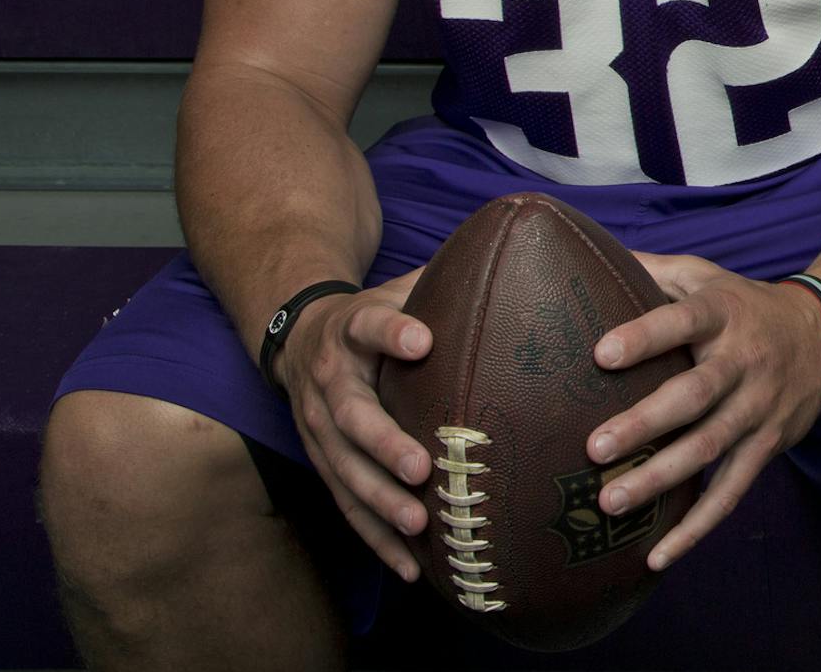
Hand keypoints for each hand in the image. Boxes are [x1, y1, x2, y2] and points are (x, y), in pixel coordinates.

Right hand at [272, 267, 430, 580]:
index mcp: (351, 329)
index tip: (422, 338)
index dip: (392, 331)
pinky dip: (375, 537)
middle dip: (383, 444)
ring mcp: (318, 428)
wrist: (300, 336)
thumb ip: (449, 279)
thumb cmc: (374, 314)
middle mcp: (329, 380)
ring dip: (379, 501)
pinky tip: (408, 566)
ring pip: (344, 469)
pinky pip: (347, 506)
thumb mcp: (399, 287)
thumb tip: (520, 254)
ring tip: (417, 524)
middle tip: (420, 468)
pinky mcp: (323, 463)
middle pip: (350, 414)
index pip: (369, 325)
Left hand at [586, 254, 820, 570]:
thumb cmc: (744, 305)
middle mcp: (743, 361)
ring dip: (662, 478)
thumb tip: (587, 254)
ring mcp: (758, 408)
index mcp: (722, 314)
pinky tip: (658, 555)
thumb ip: (653, 270)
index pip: (682, 322)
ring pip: (711, 447)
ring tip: (611, 501)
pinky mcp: (767, 445)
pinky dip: (698, 526)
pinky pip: (732, 491)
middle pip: (695, 394)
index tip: (600, 353)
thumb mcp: (706, 275)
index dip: (645, 335)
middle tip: (594, 448)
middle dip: (646, 423)